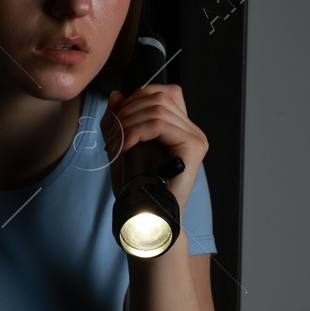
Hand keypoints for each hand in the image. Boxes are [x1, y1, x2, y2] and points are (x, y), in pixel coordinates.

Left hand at [100, 83, 207, 214]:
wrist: (149, 217)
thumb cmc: (137, 188)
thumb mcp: (121, 147)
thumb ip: (118, 120)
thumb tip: (116, 95)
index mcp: (180, 128)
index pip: (164, 93)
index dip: (139, 97)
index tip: (120, 118)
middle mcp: (192, 130)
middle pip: (159, 97)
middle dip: (129, 109)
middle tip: (113, 133)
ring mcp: (195, 138)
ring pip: (157, 108)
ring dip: (129, 121)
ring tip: (118, 142)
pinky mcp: (193, 147)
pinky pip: (159, 125)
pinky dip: (136, 131)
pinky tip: (126, 146)